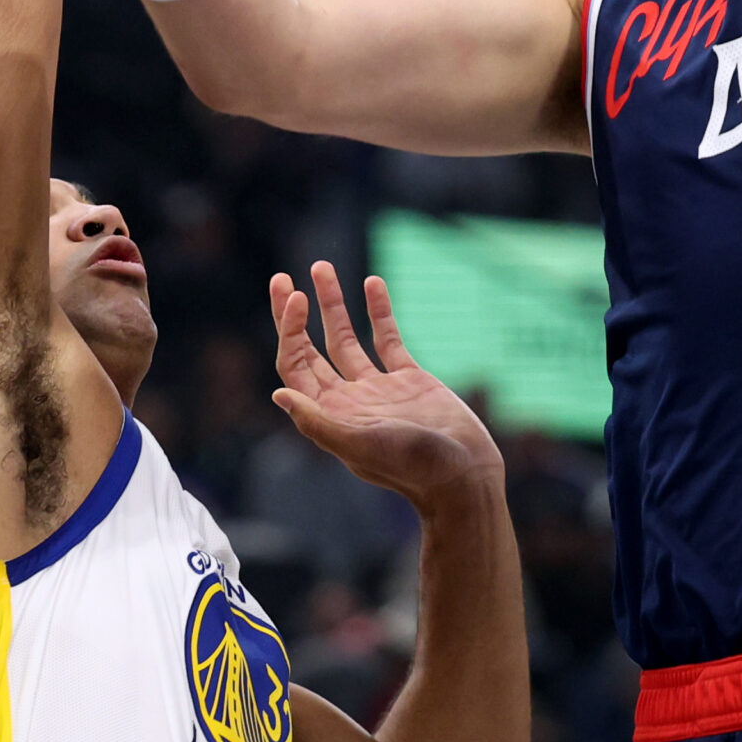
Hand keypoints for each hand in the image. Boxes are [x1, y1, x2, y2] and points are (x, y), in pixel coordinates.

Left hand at [269, 263, 503, 513]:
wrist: (463, 474)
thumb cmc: (411, 468)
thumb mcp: (359, 446)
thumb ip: (319, 422)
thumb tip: (278, 394)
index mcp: (331, 415)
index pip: (295, 366)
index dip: (289, 331)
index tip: (296, 296)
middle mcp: (348, 399)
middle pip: (310, 350)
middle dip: (295, 315)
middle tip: (282, 277)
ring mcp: (379, 387)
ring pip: (346, 339)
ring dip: (332, 305)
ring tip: (321, 267)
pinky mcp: (410, 379)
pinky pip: (388, 338)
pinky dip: (379, 311)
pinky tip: (372, 284)